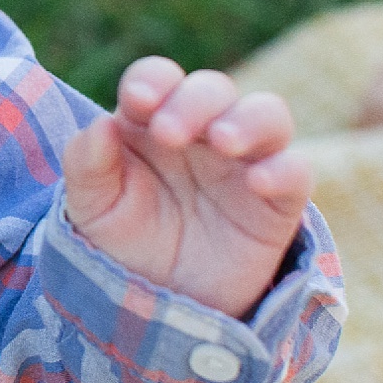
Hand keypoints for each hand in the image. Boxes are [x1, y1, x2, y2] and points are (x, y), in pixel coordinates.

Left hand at [61, 58, 310, 319]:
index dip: (152, 80)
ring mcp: (244, 162)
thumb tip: (101, 123)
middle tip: (168, 133)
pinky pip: (296, 171)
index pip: (157, 78)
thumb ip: (86, 164)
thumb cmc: (124, 241)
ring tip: (222, 141)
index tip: (137, 100)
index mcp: (150, 121)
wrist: (161, 304)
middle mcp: (202, 132)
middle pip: (212, 88)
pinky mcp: (278, 200)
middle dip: (192, 102)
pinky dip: (284, 169)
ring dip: (246, 119)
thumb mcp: (91, 208)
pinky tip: (258, 183)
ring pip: (266, 113)